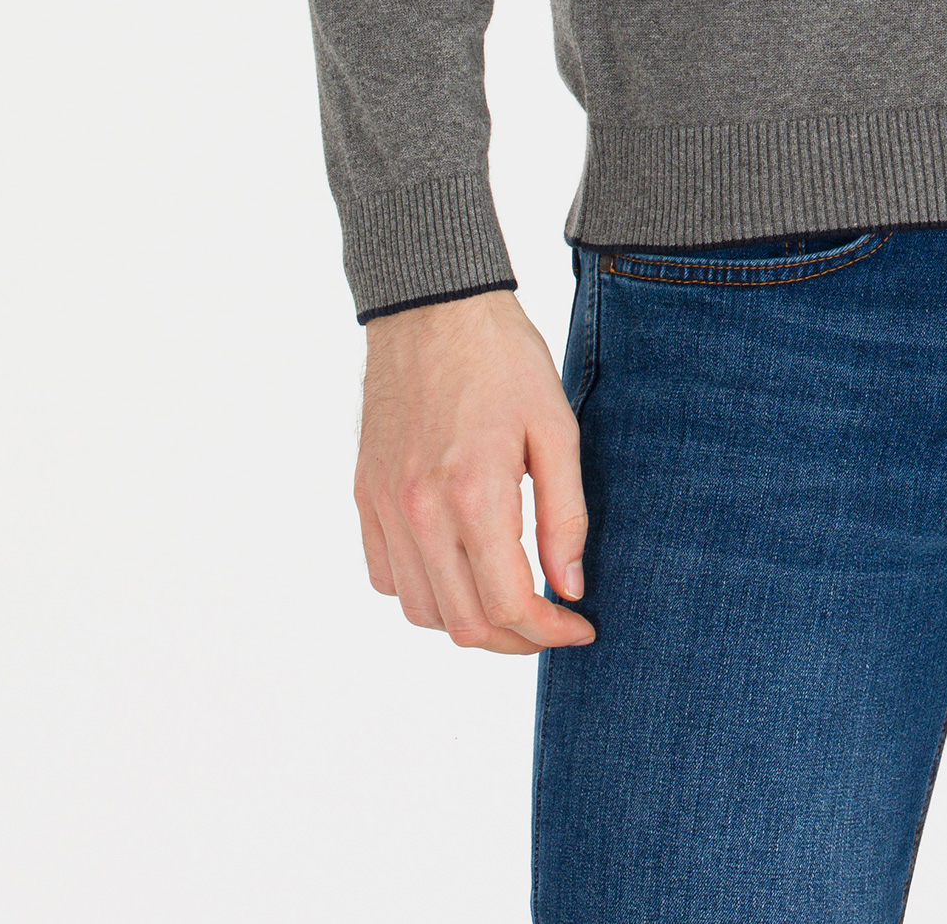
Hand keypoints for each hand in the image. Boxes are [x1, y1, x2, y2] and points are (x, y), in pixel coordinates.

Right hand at [354, 289, 594, 654]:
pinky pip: (387, 577)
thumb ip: (566, 514)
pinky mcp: (365, 495)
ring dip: (469, 621)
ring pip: (422, 612)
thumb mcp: (557, 427)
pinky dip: (425, 592)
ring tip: (508, 598)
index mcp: (474, 494)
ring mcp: (386, 506)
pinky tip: (459, 569)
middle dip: (516, 639)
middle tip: (550, 621)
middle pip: (464, 625)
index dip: (551, 632)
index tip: (581, 626)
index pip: (510, 605)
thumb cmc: (503, 358)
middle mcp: (421, 512)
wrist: (434, 306)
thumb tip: (571, 585)